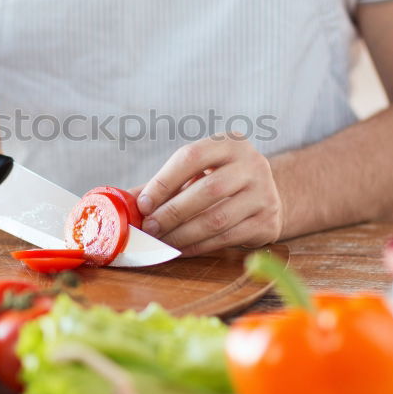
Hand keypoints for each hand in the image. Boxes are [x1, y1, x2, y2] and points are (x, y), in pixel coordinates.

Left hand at [132, 134, 282, 255]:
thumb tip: (124, 202)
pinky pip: (227, 238)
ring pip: (217, 218)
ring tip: (160, 242)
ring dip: (183, 234)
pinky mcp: (268, 222)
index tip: (143, 204)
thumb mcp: (197, 172)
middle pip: (208, 190)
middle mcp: (252, 164)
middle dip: (172, 212)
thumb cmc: (220, 181)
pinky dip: (198, 247)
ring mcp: (264, 194)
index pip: (192, 156)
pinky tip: (180, 250)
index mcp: (230, 143)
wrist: (268, 194)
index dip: (164, 181)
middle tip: (149, 228)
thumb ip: (165, 184)